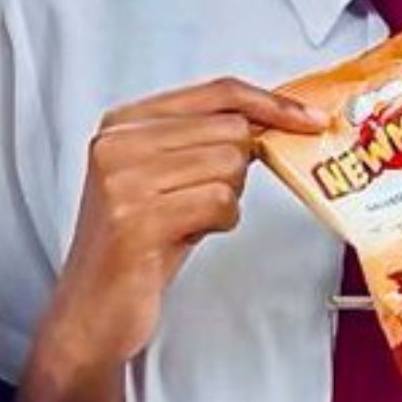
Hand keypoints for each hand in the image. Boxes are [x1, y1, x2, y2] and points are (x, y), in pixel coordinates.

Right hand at [49, 78, 320, 364]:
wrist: (90, 310)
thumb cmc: (136, 246)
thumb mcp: (165, 179)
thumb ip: (205, 142)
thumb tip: (275, 119)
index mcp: (124, 122)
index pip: (218, 92)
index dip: (273, 103)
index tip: (311, 117)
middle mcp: (118, 142)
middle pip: (231, 128)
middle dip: (238, 170)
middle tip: (205, 200)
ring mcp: (124, 180)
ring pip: (229, 165)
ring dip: (226, 200)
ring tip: (189, 220)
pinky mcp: (137, 220)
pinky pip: (220, 203)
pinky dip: (220, 222)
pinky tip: (188, 236)